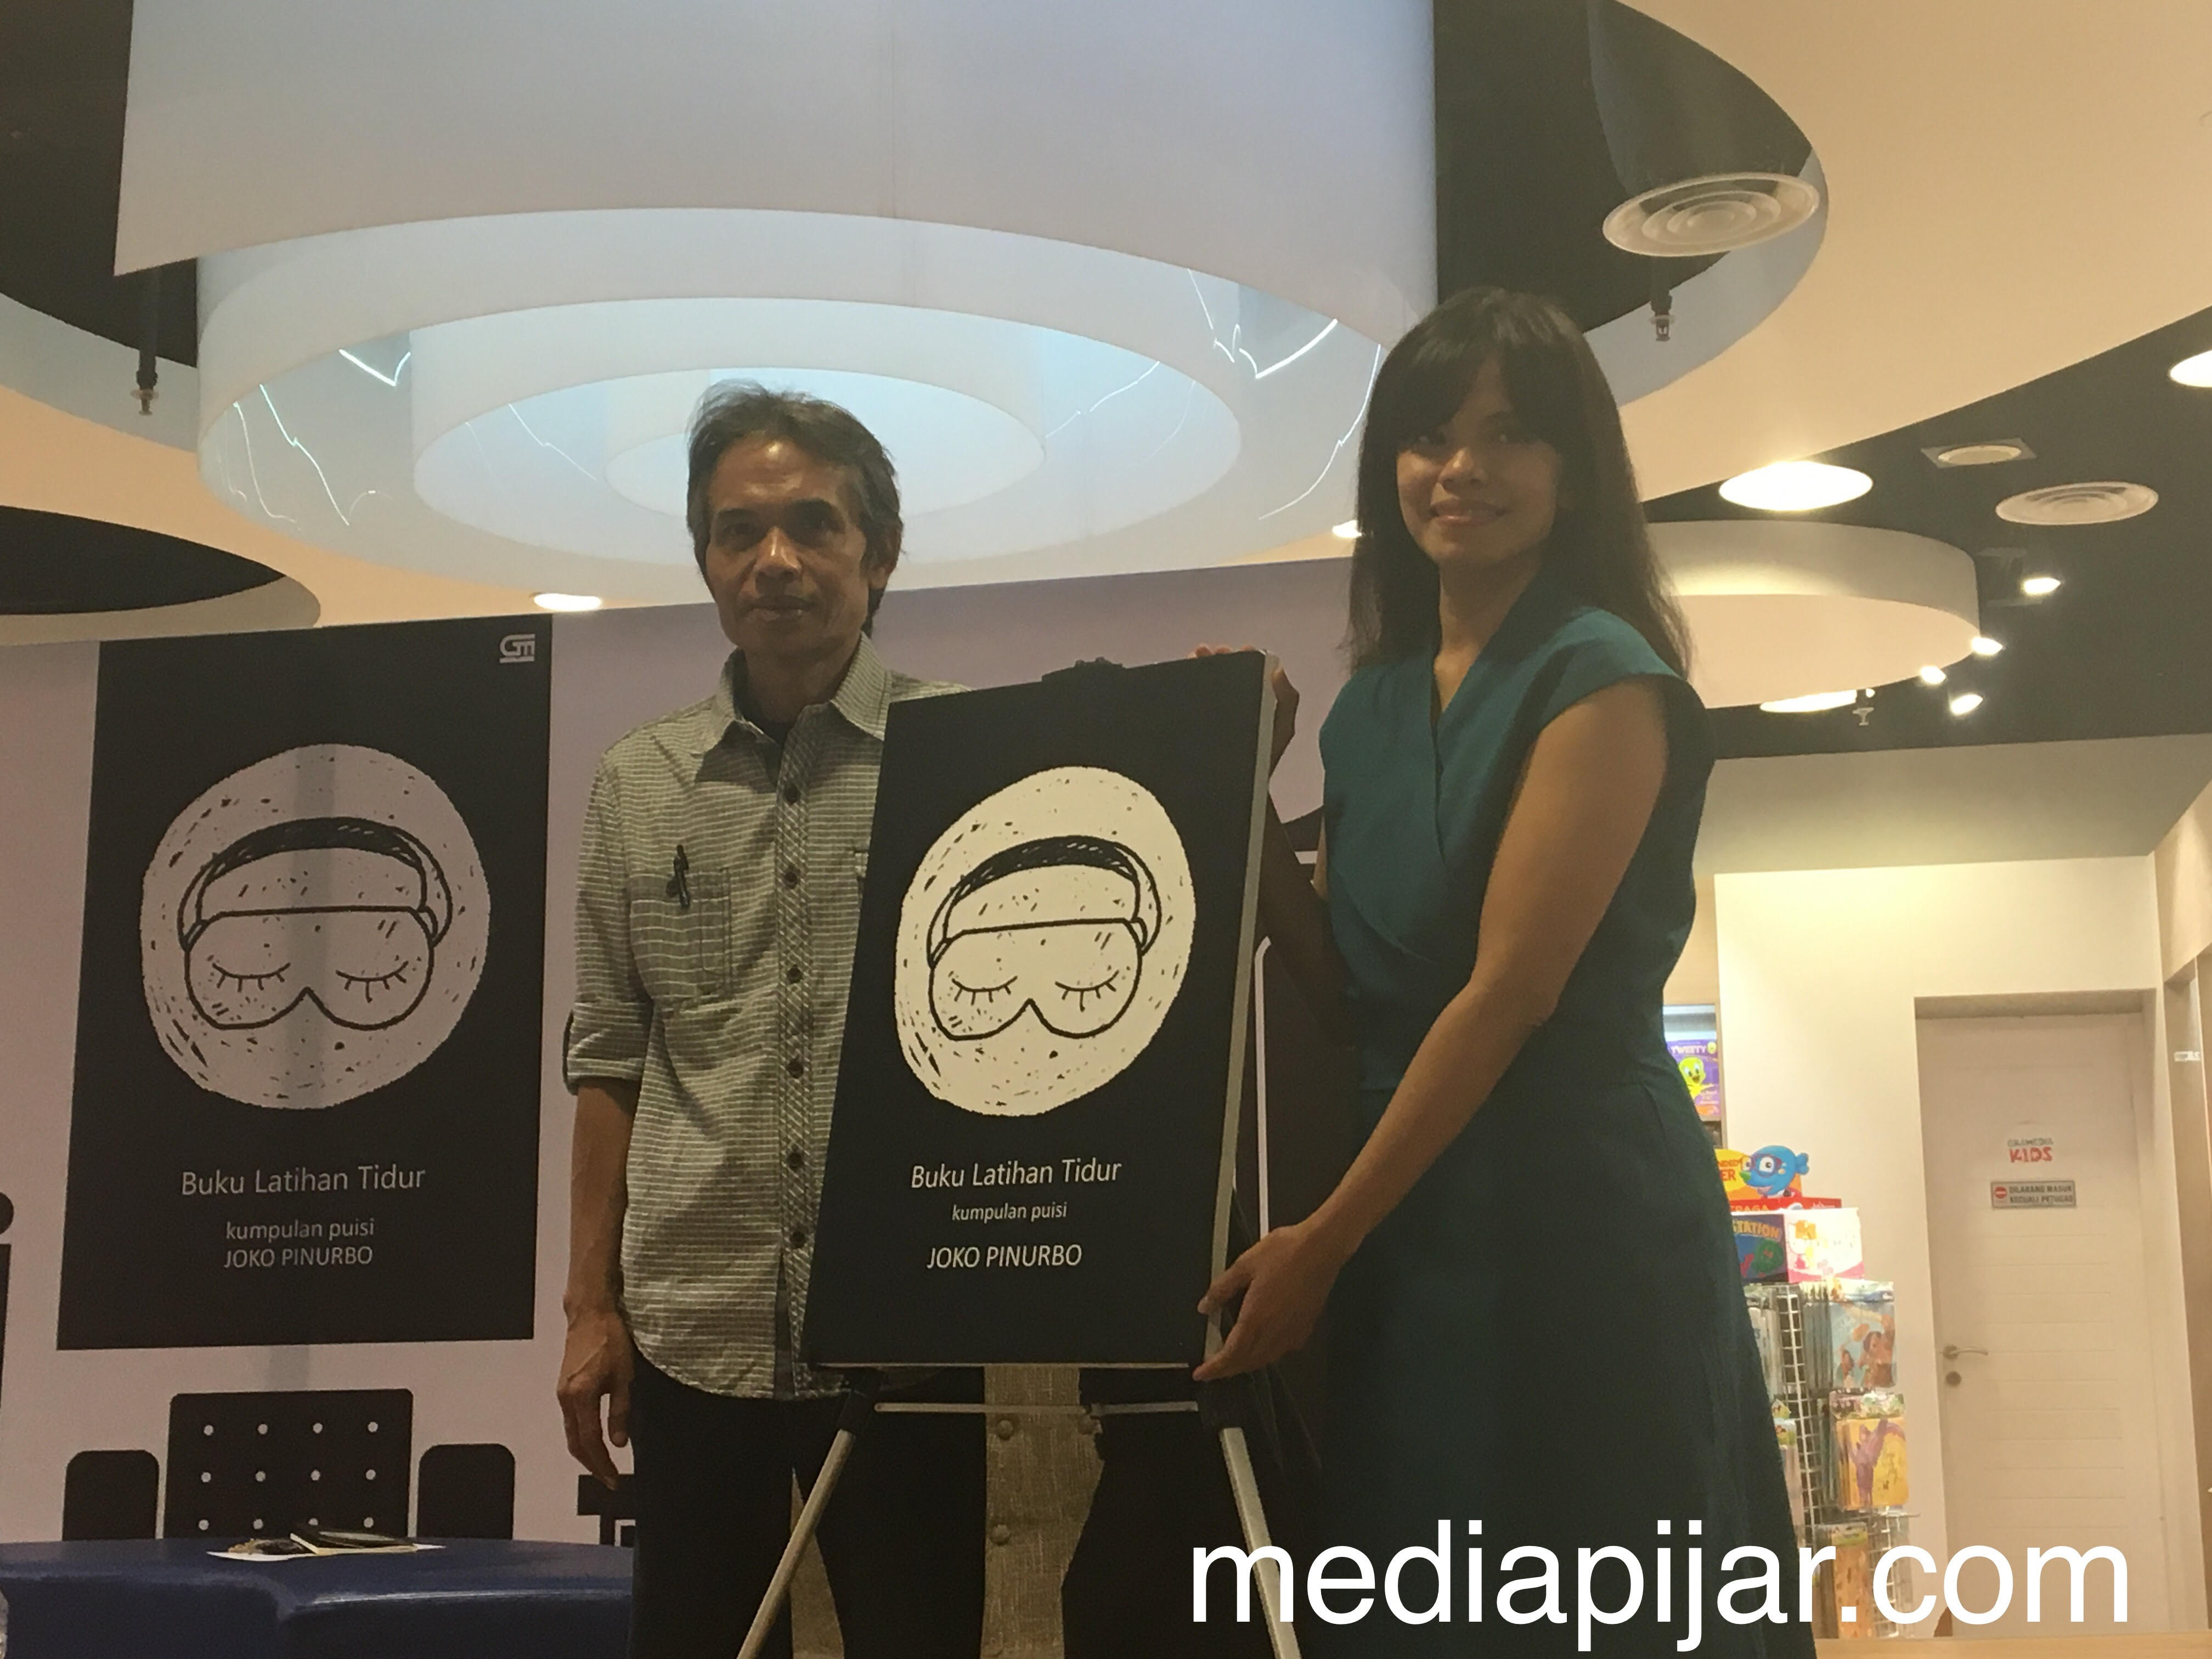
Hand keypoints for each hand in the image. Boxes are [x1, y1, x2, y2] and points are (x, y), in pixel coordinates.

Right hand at [558, 1305, 633, 1489]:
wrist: (590, 1313)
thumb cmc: (612, 1340)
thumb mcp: (624, 1376)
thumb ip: (620, 1411)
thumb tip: (619, 1444)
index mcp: (580, 1396)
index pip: (590, 1441)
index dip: (601, 1464)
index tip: (614, 1480)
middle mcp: (565, 1398)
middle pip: (575, 1442)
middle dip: (592, 1464)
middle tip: (609, 1480)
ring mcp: (561, 1393)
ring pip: (571, 1432)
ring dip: (586, 1452)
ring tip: (604, 1465)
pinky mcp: (563, 1386)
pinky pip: (571, 1420)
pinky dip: (582, 1436)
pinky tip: (595, 1440)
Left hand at [1192, 1217, 1349, 1379]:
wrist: (1322, 1248)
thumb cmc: (1283, 1252)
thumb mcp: (1244, 1265)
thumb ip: (1222, 1288)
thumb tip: (1204, 1307)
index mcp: (1256, 1318)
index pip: (1231, 1354)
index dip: (1215, 1368)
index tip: (1201, 1374)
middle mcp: (1274, 1332)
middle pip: (1248, 1362)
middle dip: (1228, 1369)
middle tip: (1213, 1369)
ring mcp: (1293, 1332)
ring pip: (1266, 1359)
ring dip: (1247, 1364)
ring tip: (1234, 1359)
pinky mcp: (1306, 1327)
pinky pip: (1282, 1350)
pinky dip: (1267, 1354)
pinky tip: (1263, 1345)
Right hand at [1195, 644, 1299, 774]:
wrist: (1240, 790)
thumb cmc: (1264, 760)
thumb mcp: (1281, 729)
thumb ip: (1287, 700)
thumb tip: (1278, 668)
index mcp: (1255, 699)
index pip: (1247, 671)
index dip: (1243, 658)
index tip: (1239, 649)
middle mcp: (1234, 703)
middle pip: (1223, 673)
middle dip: (1217, 658)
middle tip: (1212, 650)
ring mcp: (1213, 713)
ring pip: (1204, 683)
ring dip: (1200, 666)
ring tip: (1196, 655)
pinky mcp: (1196, 725)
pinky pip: (1189, 699)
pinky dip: (1185, 684)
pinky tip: (1184, 673)